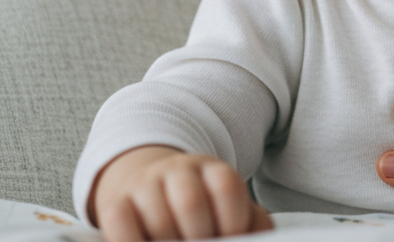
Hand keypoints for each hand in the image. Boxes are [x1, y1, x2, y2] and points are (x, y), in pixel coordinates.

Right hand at [91, 145, 273, 241]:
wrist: (150, 184)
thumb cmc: (199, 208)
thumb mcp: (228, 208)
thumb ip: (252, 224)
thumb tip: (266, 240)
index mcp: (213, 170)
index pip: (226, 187)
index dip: (232, 221)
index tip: (231, 239)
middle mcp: (179, 171)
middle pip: (190, 202)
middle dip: (198, 239)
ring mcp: (146, 185)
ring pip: (158, 217)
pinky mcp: (116, 203)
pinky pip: (118, 221)